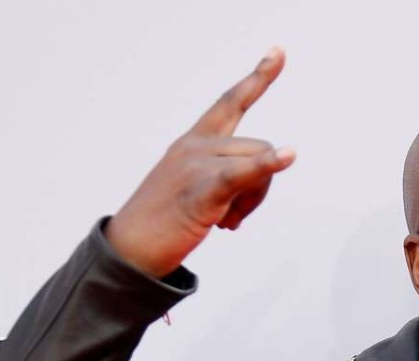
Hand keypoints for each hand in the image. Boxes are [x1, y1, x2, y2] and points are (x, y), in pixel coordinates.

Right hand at [106, 47, 294, 278]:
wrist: (131, 250)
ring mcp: (194, 165)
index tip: (278, 52)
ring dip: (253, 202)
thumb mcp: (202, 190)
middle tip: (237, 218)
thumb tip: (264, 174)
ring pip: (258, 165)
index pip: (230, 102)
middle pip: (259, 146)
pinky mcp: (200, 191)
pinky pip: (241, 174)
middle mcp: (194, 145)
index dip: (258, 78)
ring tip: (227, 223)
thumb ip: (233, 176)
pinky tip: (288, 156)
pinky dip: (266, 166)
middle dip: (261, 185)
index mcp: (193, 141)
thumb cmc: (166, 223)